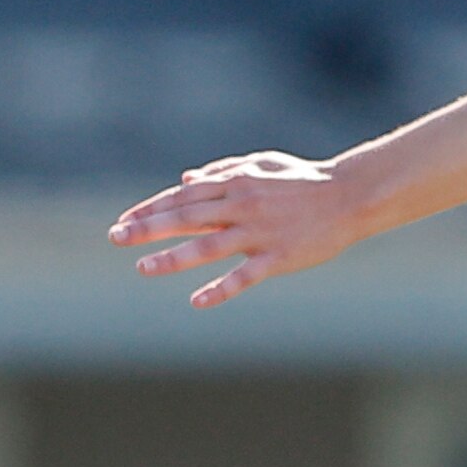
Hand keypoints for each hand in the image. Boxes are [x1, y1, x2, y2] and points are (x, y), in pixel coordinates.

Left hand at [109, 149, 366, 306]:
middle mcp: (244, 206)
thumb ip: (224, 171)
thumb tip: (184, 180)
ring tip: (143, 268)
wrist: (350, 196)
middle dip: (148, 228)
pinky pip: (244, 276)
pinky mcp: (279, 257)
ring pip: (208, 247)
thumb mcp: (264, 165)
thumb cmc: (304, 179)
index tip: (123, 220)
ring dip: (172, 258)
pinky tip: (197, 301)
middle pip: (187, 218)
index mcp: (239, 182)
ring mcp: (261, 233)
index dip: (151, 208)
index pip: (184, 195)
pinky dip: (220, 289)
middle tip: (115, 237)